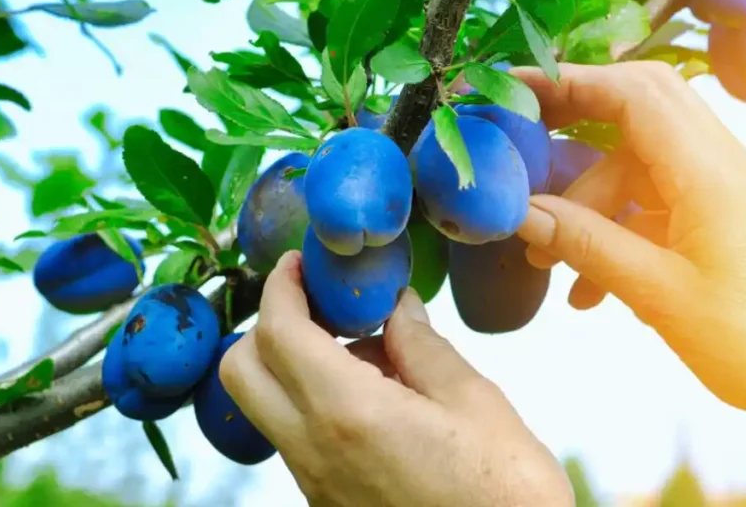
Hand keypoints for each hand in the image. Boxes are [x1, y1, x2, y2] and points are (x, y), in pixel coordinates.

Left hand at [219, 251, 572, 506]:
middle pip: (241, 371)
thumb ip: (422, 347)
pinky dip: (317, 403)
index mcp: (347, 413)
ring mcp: (315, 483)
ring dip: (297, 366)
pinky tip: (381, 401)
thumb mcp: (474, 402)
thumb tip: (398, 307)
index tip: (297, 262)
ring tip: (375, 358)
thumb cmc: (505, 491)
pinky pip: (298, 438)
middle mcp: (313, 451)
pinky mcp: (327, 503)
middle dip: (269, 325)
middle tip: (319, 304)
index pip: (279, 331)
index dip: (282, 285)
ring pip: (267, 406)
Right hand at [512, 61, 745, 416]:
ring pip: (638, 166)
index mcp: (709, 171)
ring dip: (590, 204)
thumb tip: (523, 214)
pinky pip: (655, 203)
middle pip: (639, 111)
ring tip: (548, 265)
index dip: (571, 84)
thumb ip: (587, 244)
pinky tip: (590, 288)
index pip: (634, 94)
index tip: (514, 93)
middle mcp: (719, 164)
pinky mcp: (719, 218)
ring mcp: (721, 190)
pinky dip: (617, 230)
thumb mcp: (656, 293)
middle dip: (576, 124)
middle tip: (521, 147)